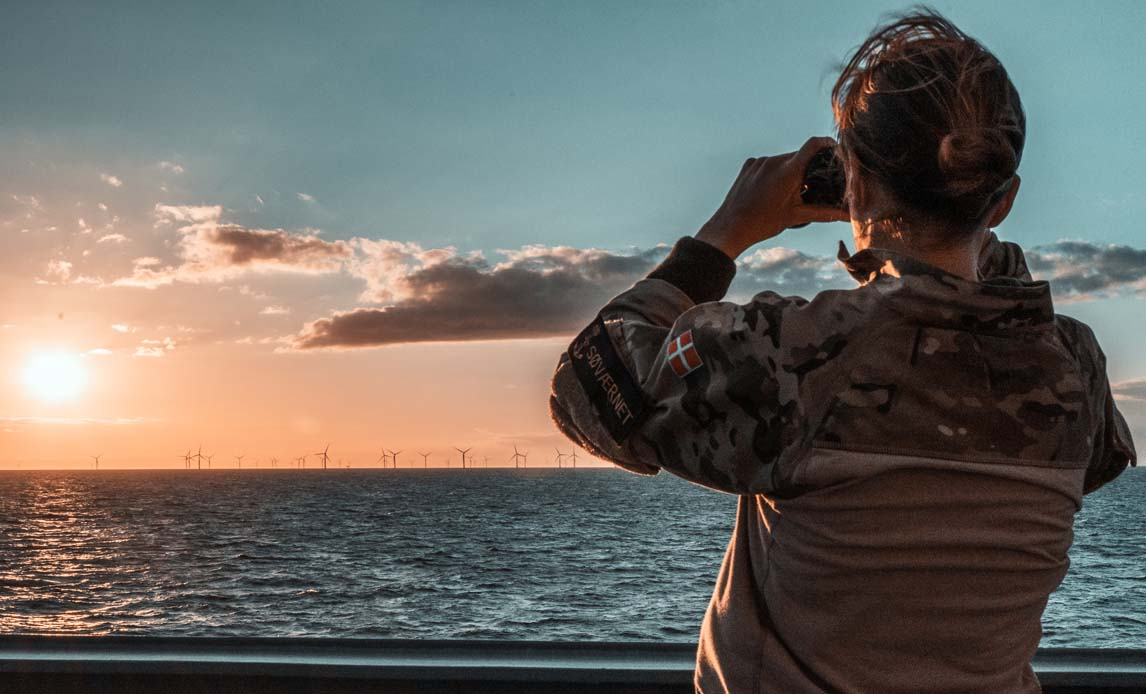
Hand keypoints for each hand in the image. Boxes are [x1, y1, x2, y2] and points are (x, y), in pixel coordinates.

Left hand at [695, 136, 850, 259]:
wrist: (730, 228)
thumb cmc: (763, 224)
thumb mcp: (797, 216)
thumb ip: (826, 213)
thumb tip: (851, 216)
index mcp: (788, 171)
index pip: (814, 145)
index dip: (828, 144)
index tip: (836, 150)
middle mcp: (773, 161)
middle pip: (799, 155)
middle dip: (807, 167)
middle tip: (811, 185)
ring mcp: (759, 162)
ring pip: (783, 160)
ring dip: (790, 170)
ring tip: (788, 191)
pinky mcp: (748, 165)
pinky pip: (768, 163)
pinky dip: (774, 172)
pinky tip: (770, 189)